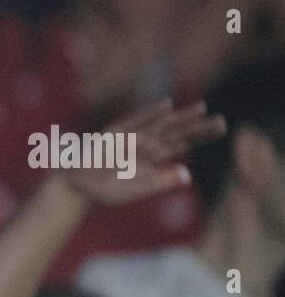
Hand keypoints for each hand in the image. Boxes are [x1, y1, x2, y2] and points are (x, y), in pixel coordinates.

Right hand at [61, 99, 225, 205]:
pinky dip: (148, 114)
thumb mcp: (135, 190)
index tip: (222, 127)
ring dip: (179, 117)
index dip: (201, 134)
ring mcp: (130, 138)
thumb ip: (159, 182)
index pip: (182, 142)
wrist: (75, 186)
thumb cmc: (104, 189)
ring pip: (159, 125)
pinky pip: (133, 123)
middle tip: (221, 121)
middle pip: (176, 132)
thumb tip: (188, 175)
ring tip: (202, 108)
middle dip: (197, 126)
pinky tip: (165, 105)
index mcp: (153, 158)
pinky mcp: (113, 135)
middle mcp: (145, 144)